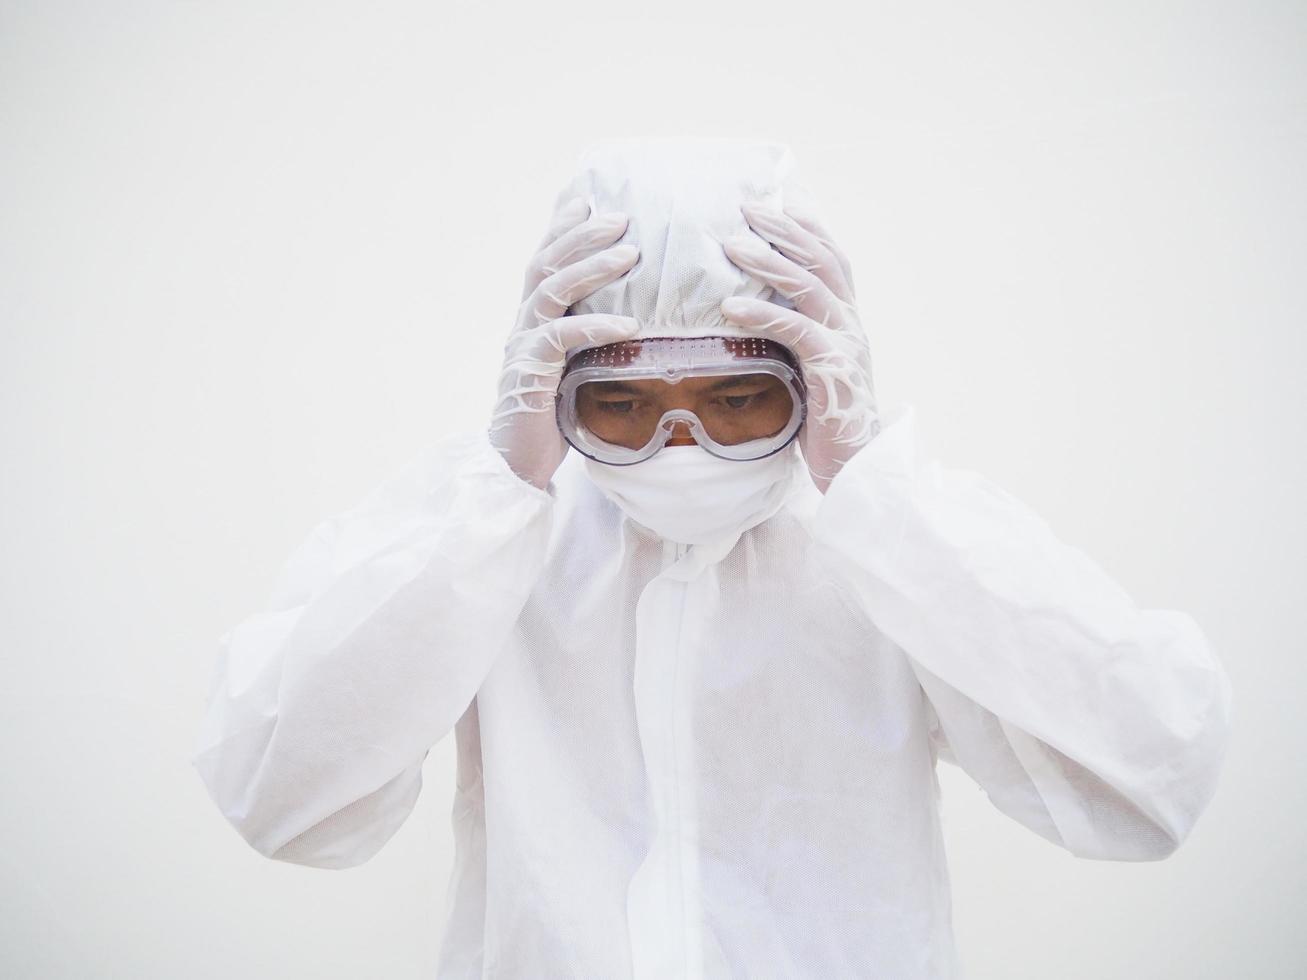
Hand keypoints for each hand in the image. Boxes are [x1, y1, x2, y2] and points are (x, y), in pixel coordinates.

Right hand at [489, 198, 641, 489]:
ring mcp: (523, 348)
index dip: (562, 229)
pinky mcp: (531, 374)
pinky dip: (596, 325)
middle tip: (621, 216)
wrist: (516, 466)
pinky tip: (629, 322)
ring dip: (591, 267)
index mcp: (531, 321)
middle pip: (546, 264)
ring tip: (629, 253)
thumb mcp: (574, 370)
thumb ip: (589, 341)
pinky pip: (562, 338)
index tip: (588, 200)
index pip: (544, 262)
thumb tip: (634, 320)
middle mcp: (523, 326)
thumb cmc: (552, 420)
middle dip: (582, 235)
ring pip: (552, 290)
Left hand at [719, 201, 878, 493]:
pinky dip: (763, 314)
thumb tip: (751, 313)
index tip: (778, 199)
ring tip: (732, 244)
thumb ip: (792, 338)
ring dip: (769, 261)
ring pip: (810, 287)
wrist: (854, 467)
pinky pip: (796, 332)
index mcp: (847, 320)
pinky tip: (731, 304)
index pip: (832, 258)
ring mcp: (846, 345)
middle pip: (821, 260)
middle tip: (747, 207)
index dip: (808, 226)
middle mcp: (851, 324)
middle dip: (784, 229)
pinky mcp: (832, 371)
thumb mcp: (807, 369)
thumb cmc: (822, 421)